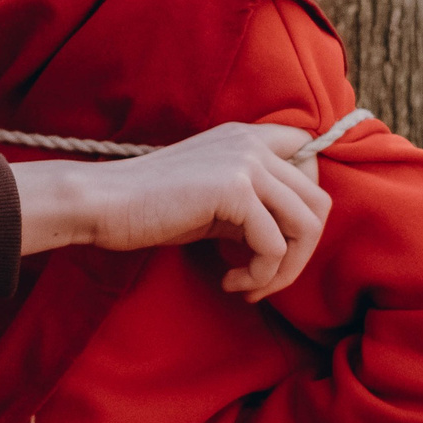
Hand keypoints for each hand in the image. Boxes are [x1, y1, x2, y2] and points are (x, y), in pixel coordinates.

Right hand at [9, 123, 329, 301]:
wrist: (103, 203)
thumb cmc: (149, 207)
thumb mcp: (212, 195)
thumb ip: (252, 201)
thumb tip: (292, 235)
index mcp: (245, 137)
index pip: (311, 155)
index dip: (307, 202)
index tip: (278, 236)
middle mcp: (251, 142)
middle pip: (318, 201)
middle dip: (300, 252)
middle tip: (264, 278)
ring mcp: (245, 162)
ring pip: (306, 225)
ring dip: (284, 269)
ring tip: (249, 285)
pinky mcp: (234, 190)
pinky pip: (274, 246)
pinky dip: (260, 275)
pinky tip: (229, 282)